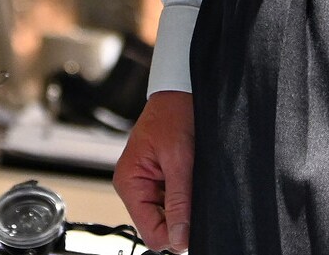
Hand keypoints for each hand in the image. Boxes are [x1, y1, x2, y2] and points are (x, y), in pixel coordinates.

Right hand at [113, 91, 194, 252]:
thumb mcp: (180, 160)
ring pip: (171, 213)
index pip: (150, 232)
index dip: (174, 235)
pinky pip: (176, 198)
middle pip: (160, 225)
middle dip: (181, 217)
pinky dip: (189, 193)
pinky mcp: (163, 176)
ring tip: (195, 179)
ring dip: (186, 204)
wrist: (183, 90)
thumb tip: (180, 239)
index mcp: (130, 184)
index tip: (195, 229)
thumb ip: (179, 201)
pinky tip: (195, 177)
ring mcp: (149, 182)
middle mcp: (136, 186)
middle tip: (198, 195)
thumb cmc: (174, 115)